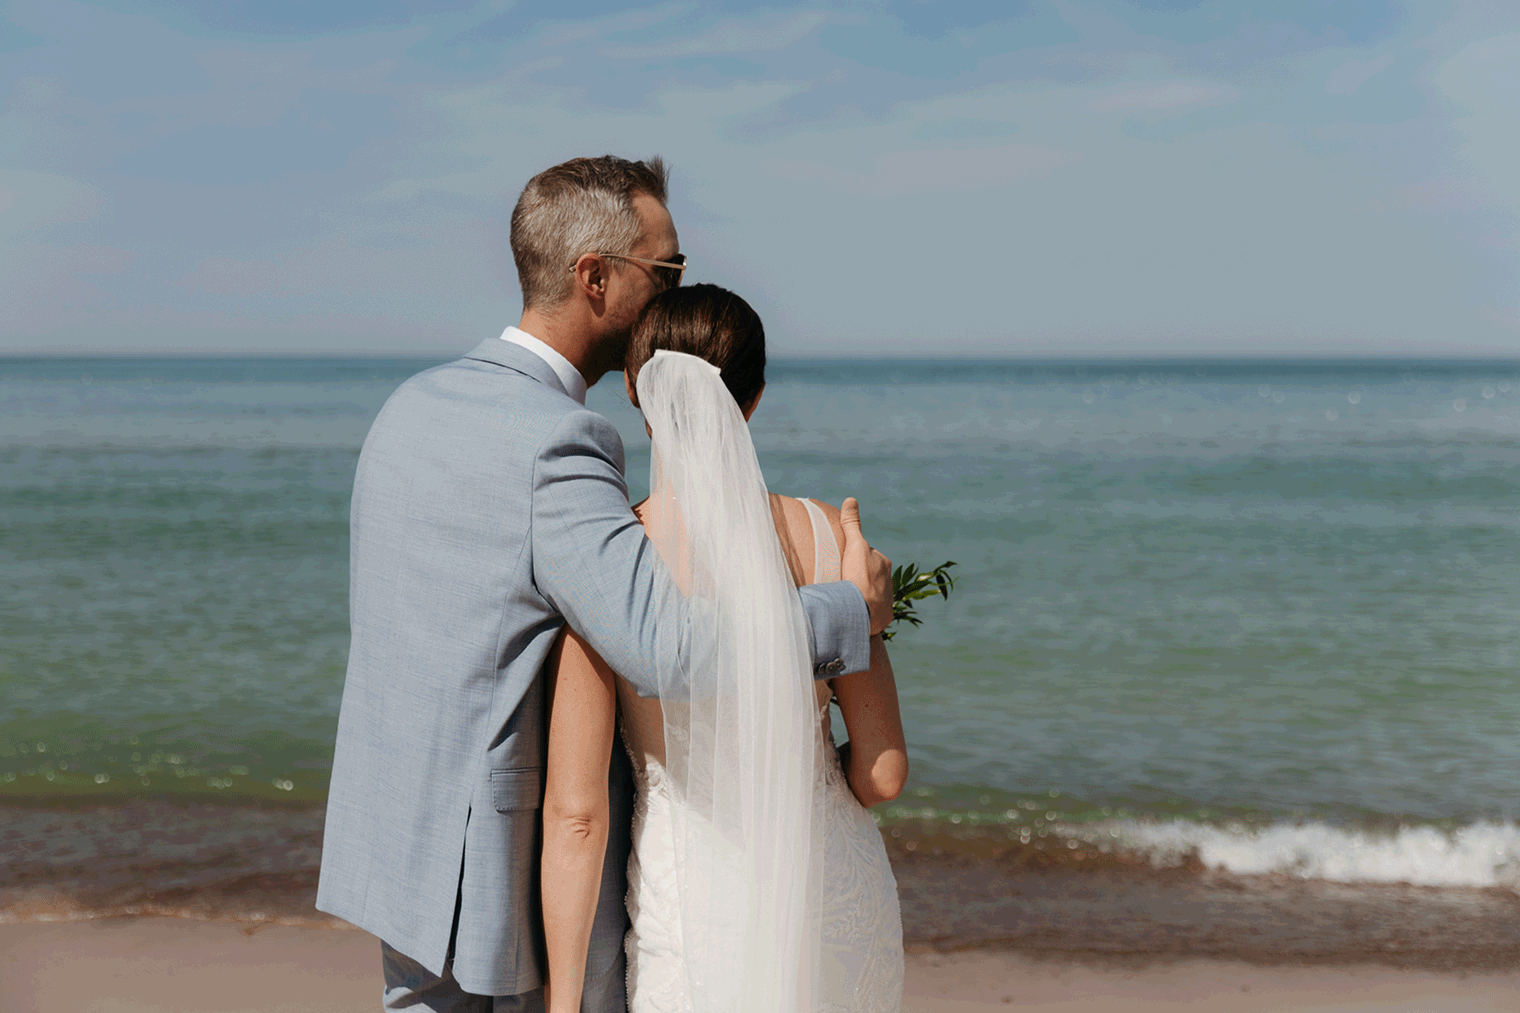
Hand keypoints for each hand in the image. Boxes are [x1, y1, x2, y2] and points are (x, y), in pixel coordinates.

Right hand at [840, 497, 891, 634]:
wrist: (862, 611)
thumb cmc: (858, 576)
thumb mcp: (854, 545)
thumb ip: (852, 524)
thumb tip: (851, 499)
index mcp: (884, 563)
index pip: (869, 557)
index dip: (856, 559)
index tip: (844, 564)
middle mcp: (890, 581)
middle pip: (872, 576)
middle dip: (860, 578)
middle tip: (843, 581)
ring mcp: (888, 601)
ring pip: (873, 594)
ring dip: (862, 595)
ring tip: (847, 598)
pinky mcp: (884, 618)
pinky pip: (874, 613)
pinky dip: (866, 612)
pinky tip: (855, 613)